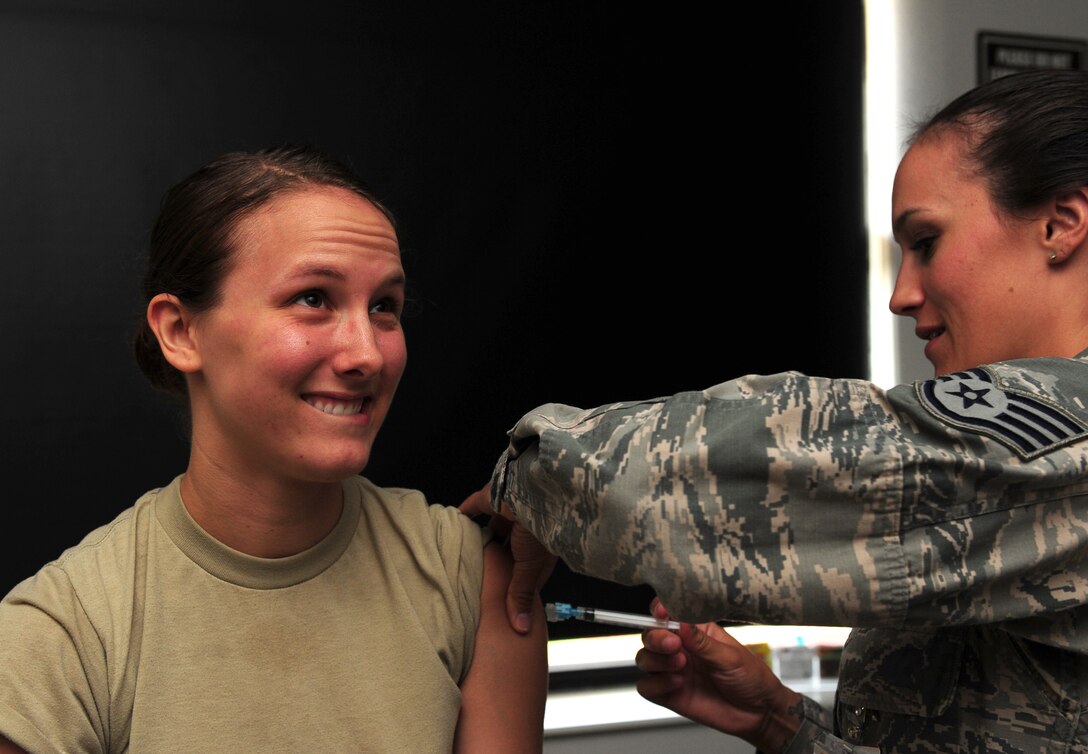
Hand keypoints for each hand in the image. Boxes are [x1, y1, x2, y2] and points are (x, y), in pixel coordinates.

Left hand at [458, 484, 557, 634]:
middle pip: (510, 549)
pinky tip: (452, 523)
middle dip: (500, 560)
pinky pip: (473, 508)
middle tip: (484, 578)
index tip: (507, 598)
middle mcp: (526, 530)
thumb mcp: (530, 567)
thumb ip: (520, 594)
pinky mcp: (491, 498)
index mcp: (540, 547)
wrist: (535, 491)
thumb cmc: (539, 531)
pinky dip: (463, 515)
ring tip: (467, 556)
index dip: (519, 583)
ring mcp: (509, 513)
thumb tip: (521, 630)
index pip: (528, 570)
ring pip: (493, 528)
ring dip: (483, 539)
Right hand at [635, 598, 802, 750]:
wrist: (758, 714)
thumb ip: (702, 642)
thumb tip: (682, 623)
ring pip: (644, 659)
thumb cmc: (751, 678)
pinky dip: (656, 684)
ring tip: (681, 665)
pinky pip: (646, 687)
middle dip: (656, 638)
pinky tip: (677, 684)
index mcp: (695, 631)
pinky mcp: (669, 694)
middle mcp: (680, 649)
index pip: (667, 614)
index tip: (663, 613)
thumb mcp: (730, 656)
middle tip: (674, 644)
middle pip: (650, 635)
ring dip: (656, 660)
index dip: (659, 611)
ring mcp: (673, 671)